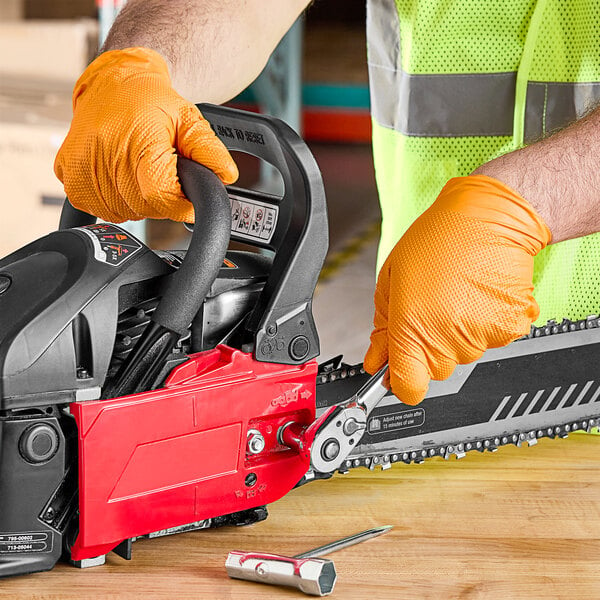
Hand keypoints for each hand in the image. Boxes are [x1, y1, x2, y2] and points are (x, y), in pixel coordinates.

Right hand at [54, 47, 237, 222]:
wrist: (113, 83)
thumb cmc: (151, 101)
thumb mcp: (189, 120)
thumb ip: (210, 151)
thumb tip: (226, 176)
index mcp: (137, 149)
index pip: (165, 201)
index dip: (181, 201)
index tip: (184, 189)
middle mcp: (106, 162)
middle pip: (146, 209)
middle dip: (161, 197)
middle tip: (161, 170)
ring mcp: (83, 172)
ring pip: (124, 212)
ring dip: (138, 198)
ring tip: (139, 167)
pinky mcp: (69, 177)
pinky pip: (100, 207)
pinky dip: (115, 197)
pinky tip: (120, 174)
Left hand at [364, 175, 551, 404]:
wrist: (489, 218)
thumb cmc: (437, 240)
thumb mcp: (391, 280)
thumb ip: (382, 328)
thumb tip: (376, 361)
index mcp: (412, 328)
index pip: (408, 388)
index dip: (402, 383)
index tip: (401, 372)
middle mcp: (448, 338)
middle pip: (435, 370)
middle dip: (429, 348)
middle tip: (431, 308)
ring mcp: (481, 335)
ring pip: (463, 355)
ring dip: (457, 334)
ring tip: (456, 295)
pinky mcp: (510, 328)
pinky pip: (491, 341)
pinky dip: (484, 324)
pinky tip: (478, 296)